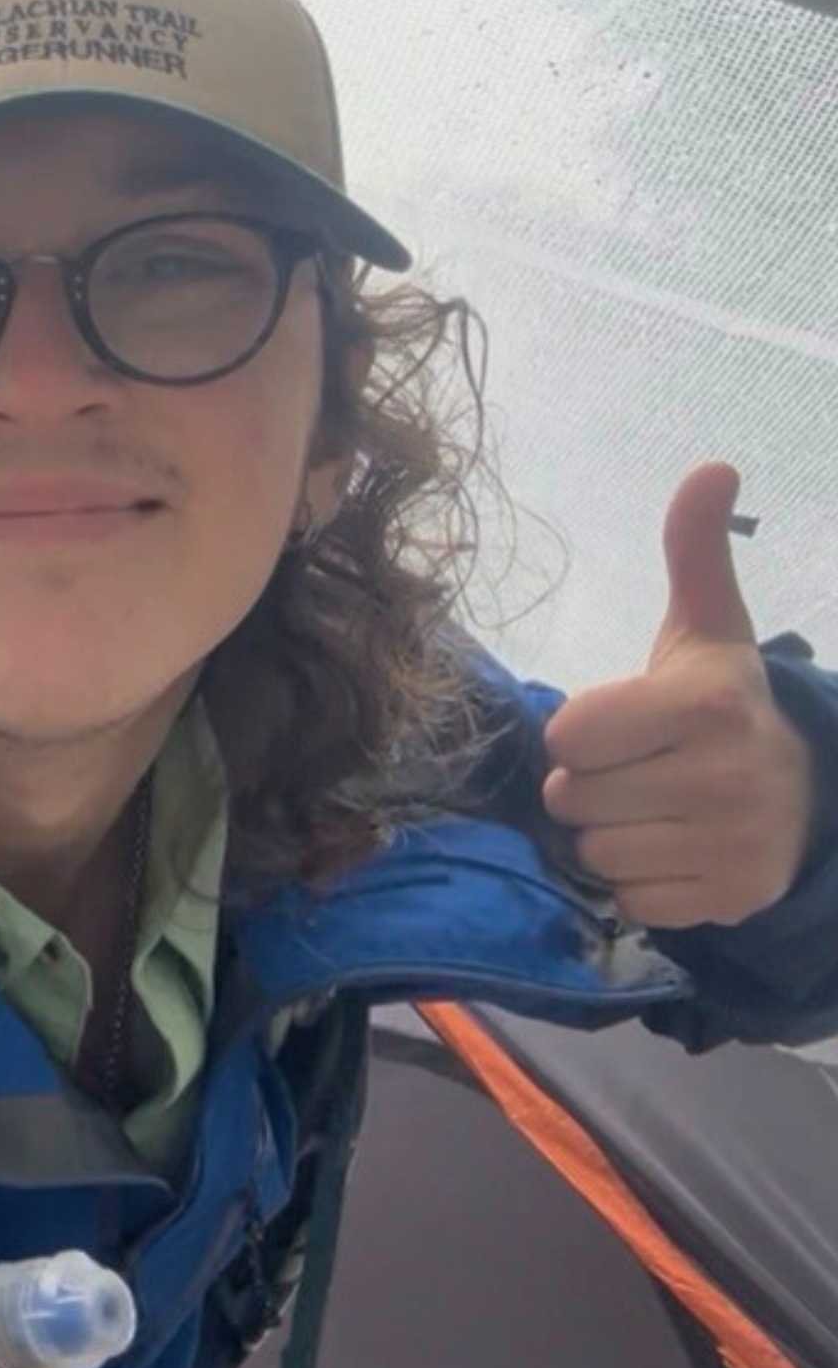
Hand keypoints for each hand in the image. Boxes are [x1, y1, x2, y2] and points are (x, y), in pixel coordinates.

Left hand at [542, 463, 813, 930]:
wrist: (800, 793)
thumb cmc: (717, 707)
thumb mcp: (706, 630)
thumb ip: (694, 553)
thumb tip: (714, 468)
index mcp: (706, 703)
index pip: (568, 736)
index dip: (580, 734)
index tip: (621, 726)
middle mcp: (726, 774)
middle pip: (572, 800)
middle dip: (591, 787)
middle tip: (639, 771)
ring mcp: (734, 843)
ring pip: (594, 853)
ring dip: (611, 835)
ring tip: (658, 809)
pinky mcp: (729, 900)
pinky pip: (628, 899)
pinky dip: (641, 882)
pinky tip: (677, 849)